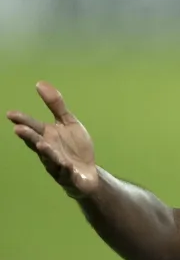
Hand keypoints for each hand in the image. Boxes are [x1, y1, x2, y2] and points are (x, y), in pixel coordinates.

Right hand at [7, 82, 98, 197]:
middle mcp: (49, 150)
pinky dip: (66, 169)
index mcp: (47, 136)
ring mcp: (58, 164)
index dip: (23, 121)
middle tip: (19, 129)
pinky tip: (67, 165)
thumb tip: (40, 83)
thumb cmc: (75, 147)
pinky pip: (67, 173)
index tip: (11, 114)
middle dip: (29, 137)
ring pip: (50, 159)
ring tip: (42, 144)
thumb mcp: (69, 123)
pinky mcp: (69, 177)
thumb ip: (56, 106)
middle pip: (37, 143)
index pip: (33, 127)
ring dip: (46, 152)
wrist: (88, 173)